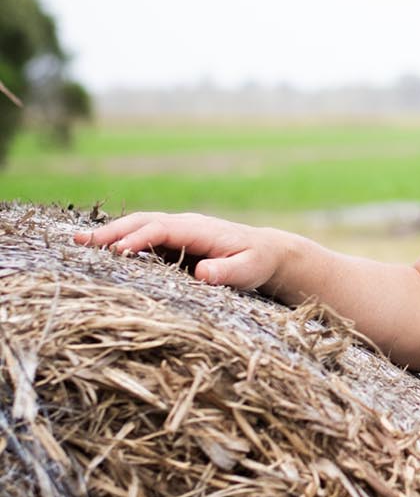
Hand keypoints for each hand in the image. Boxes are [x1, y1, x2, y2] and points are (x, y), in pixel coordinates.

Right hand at [74, 212, 287, 290]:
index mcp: (200, 229)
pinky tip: (97, 250)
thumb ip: (227, 272)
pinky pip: (141, 236)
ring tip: (78, 244)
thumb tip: (203, 274)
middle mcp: (184, 224)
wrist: (265, 251)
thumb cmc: (256, 261)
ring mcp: (176, 230)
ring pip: (138, 227)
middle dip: (112, 232)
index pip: (163, 230)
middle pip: (143, 222)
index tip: (118, 252)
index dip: (139, 240)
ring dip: (109, 234)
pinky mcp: (172, 241)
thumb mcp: (248, 270)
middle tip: (80, 243)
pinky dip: (119, 240)